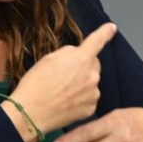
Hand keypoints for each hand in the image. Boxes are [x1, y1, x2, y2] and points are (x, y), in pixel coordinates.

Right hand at [7, 22, 117, 136]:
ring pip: (91, 82)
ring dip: (81, 83)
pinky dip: (81, 98)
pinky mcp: (91, 108)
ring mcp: (93, 93)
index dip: (105, 32)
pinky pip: (89, 98)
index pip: (97, 41)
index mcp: (81, 59)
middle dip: (83, 66)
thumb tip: (76, 55)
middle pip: (93, 65)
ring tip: (62, 91)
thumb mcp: (49, 59)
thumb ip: (68, 53)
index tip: (112, 28)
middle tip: (64, 75)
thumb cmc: (36, 84)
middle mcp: (92, 75)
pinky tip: (66, 101)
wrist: (31, 113)